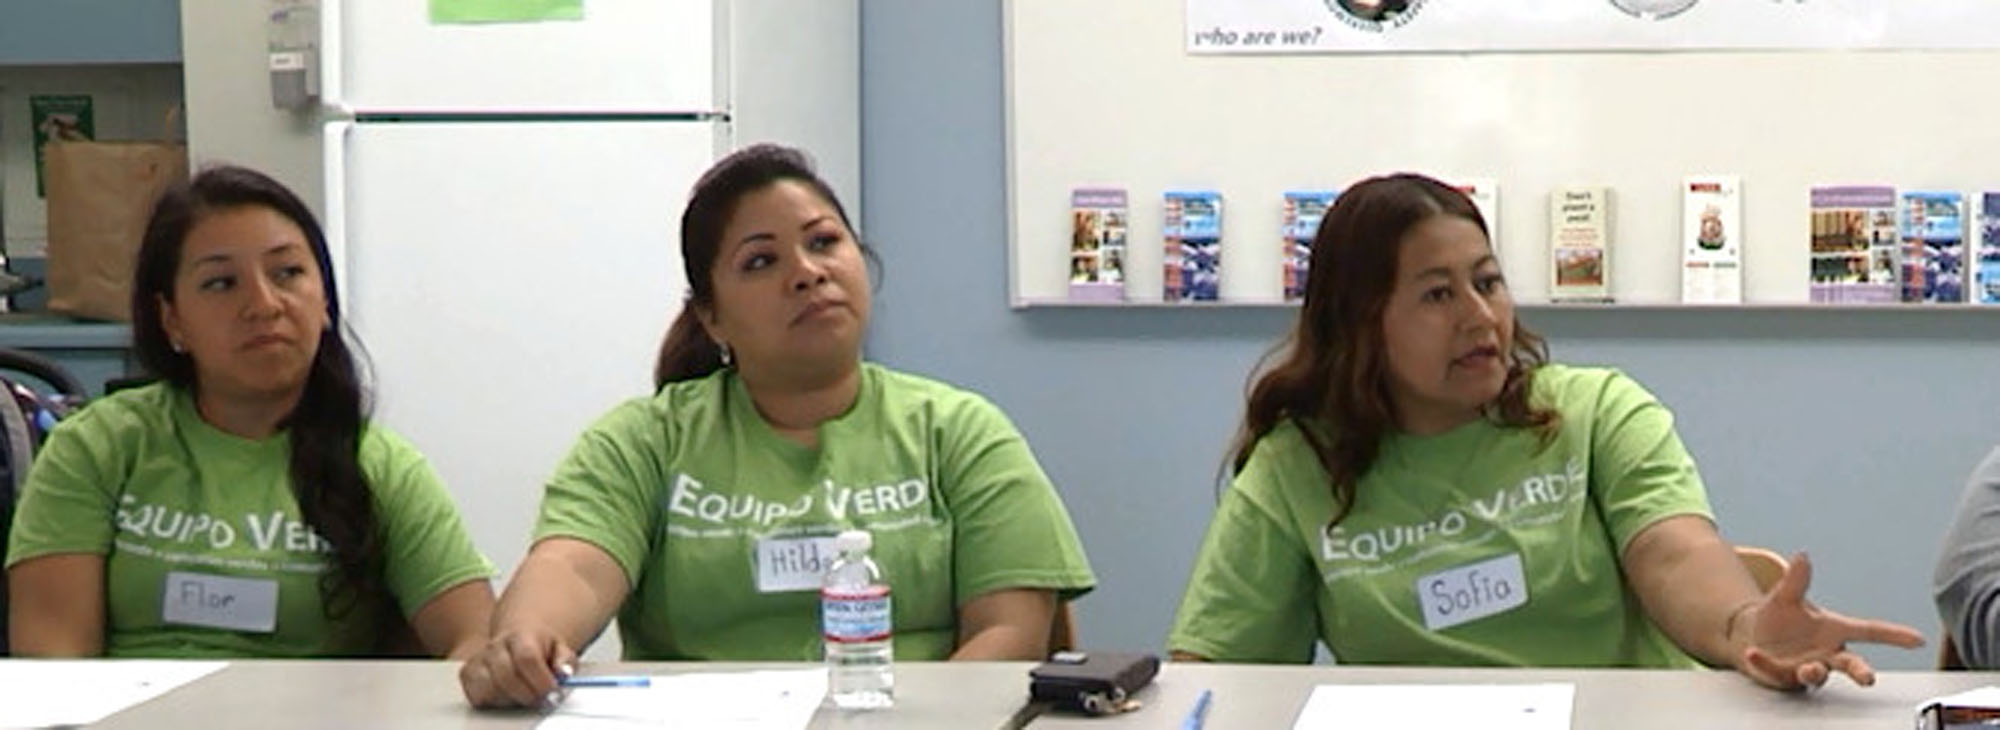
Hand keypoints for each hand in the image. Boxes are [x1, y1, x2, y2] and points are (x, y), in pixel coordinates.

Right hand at [458, 627, 577, 707]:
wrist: (515, 639)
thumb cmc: (538, 647)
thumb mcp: (559, 649)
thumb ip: (565, 661)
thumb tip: (564, 673)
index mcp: (521, 636)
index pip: (527, 658)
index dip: (540, 680)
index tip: (552, 691)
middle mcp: (496, 646)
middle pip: (507, 676)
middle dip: (528, 694)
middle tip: (541, 698)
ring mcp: (479, 659)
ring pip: (491, 689)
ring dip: (511, 699)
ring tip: (524, 693)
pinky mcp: (467, 674)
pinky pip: (477, 696)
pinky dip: (494, 701)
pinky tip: (507, 694)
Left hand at [1734, 552, 1925, 689]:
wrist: (1753, 635)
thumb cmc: (1780, 618)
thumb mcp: (1785, 596)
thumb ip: (1796, 580)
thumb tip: (1802, 556)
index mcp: (1834, 630)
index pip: (1869, 631)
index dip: (1894, 636)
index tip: (1919, 640)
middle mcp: (1826, 653)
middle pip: (1849, 663)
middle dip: (1859, 671)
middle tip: (1868, 678)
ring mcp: (1807, 667)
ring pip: (1817, 673)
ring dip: (1813, 671)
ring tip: (1808, 668)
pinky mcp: (1785, 676)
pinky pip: (1777, 672)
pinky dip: (1764, 664)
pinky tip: (1753, 653)